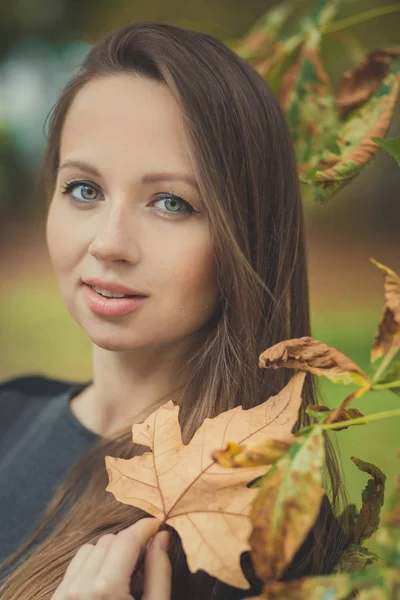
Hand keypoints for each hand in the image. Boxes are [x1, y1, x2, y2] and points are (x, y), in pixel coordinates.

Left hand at [51, 518, 170, 599]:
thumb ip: (159, 573)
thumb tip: (161, 536)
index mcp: (107, 590)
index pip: (128, 540)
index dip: (146, 527)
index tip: (159, 523)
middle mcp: (80, 589)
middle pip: (110, 541)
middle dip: (130, 544)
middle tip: (145, 563)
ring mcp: (64, 595)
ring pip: (89, 550)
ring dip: (109, 554)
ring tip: (125, 578)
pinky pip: (74, 568)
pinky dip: (92, 566)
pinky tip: (105, 586)